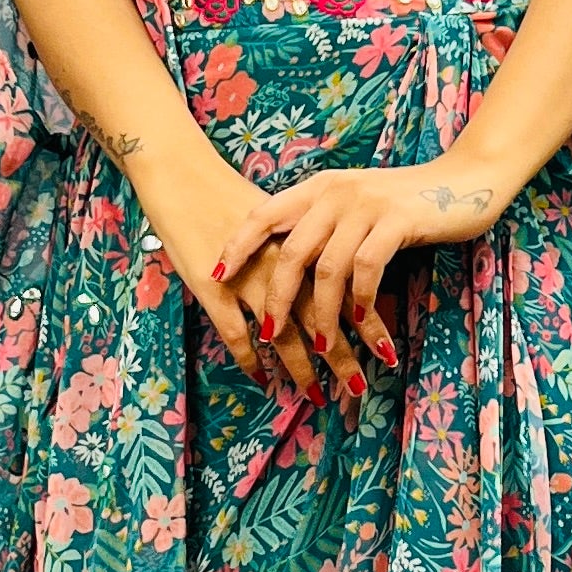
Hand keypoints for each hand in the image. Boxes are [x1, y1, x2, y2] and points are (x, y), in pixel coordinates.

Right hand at [133, 140, 368, 409]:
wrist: (184, 176)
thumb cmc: (230, 195)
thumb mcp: (278, 217)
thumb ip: (305, 245)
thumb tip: (336, 273)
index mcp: (302, 245)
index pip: (343, 292)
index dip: (365, 324)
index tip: (386, 352)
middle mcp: (280, 266)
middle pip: (319, 318)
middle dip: (342, 357)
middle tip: (361, 389)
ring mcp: (247, 279)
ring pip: (282, 333)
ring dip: (301, 368)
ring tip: (317, 395)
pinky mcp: (213, 289)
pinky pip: (236, 333)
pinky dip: (249, 358)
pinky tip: (260, 378)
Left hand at [211, 152, 512, 382]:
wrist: (466, 180)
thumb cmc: (408, 200)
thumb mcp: (356, 205)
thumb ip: (324, 224)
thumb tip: (289, 264)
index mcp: (319, 187)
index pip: (264, 214)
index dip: (237, 246)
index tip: (216, 276)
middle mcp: (336, 192)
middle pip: (291, 251)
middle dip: (278, 298)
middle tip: (271, 334)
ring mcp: (367, 205)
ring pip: (328, 268)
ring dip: (323, 314)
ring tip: (322, 347)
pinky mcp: (397, 221)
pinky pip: (366, 270)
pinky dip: (360, 303)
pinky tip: (362, 325)